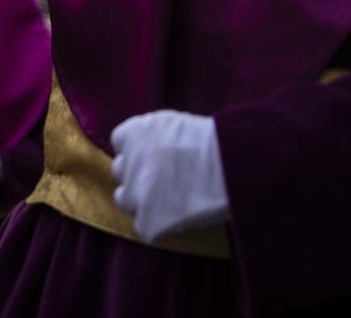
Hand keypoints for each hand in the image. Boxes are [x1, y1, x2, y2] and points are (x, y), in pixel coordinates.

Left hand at [111, 110, 228, 242]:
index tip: (153, 156)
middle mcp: (128, 162)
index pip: (120, 141)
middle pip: (121, 171)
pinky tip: (178, 220)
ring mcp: (134, 194)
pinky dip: (158, 226)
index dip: (136, 150)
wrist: (230, 167)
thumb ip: (156, 137)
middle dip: (137, 175)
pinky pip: (144, 227)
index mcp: (134, 132)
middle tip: (162, 180)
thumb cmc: (214, 140)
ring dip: (140, 201)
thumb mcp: (177, 123)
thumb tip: (155, 150)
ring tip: (167, 203)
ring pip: (124, 200)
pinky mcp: (147, 223)